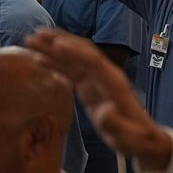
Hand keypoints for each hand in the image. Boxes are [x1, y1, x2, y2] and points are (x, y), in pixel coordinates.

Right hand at [26, 29, 169, 166]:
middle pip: (81, 51)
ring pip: (73, 57)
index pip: (93, 61)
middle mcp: (105, 75)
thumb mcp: (126, 136)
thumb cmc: (134, 138)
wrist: (142, 138)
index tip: (56, 44)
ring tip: (31, 41)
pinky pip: (70, 69)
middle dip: (59, 41)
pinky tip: (39, 59)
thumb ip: (114, 124)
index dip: (75, 52)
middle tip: (35, 34)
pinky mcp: (89, 85)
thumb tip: (104, 110)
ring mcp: (97, 79)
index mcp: (113, 83)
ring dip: (53, 48)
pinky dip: (55, 63)